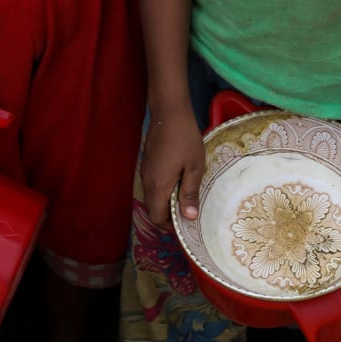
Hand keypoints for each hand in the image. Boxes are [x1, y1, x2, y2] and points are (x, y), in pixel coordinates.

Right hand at [143, 111, 205, 227]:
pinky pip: (152, 186)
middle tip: (187, 218)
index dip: (169, 227)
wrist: (169, 112)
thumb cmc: (185, 139)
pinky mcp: (147, 164)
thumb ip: (190, 193)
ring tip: (185, 203)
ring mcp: (145, 172)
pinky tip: (177, 186)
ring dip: (165, 205)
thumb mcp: (194, 167)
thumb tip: (188, 218)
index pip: (157, 217)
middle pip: (152, 210)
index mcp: (159, 185)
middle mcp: (148, 181)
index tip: (185, 229)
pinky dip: (162, 193)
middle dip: (167, 219)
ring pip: (152, 198)